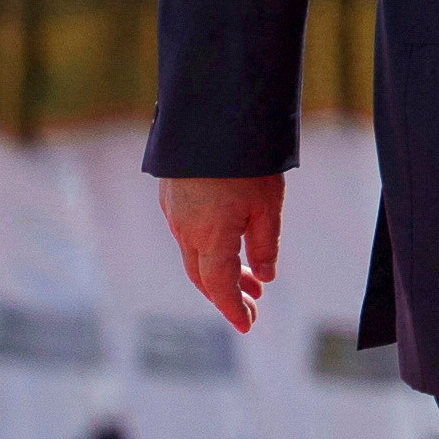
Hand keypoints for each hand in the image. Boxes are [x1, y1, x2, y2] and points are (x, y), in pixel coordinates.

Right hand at [161, 174, 283, 331]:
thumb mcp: (267, 204)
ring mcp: (174, 211)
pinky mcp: (171, 194)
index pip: (219, 287)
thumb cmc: (245, 159)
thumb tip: (265, 276)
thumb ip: (265, 243)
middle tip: (253, 305)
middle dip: (227, 294)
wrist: (208, 112)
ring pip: (194, 254)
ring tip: (252, 278)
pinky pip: (187, 233)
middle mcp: (185, 229)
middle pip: (202, 276)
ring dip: (220, 270)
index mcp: (209, 237)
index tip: (248, 325)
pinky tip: (228, 243)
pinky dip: (208, 248)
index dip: (233, 309)